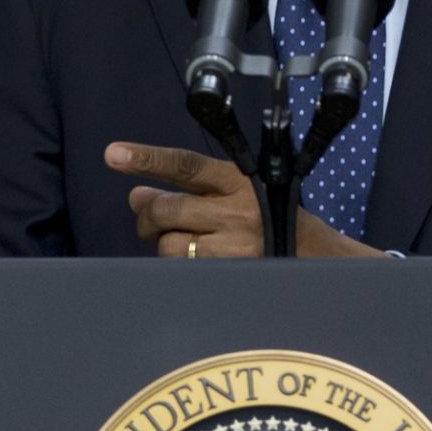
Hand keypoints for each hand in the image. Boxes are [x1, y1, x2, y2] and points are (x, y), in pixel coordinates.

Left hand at [104, 142, 389, 258]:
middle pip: (167, 208)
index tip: (113, 154)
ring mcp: (234, 247)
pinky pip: (183, 272)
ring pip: (170, 245)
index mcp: (238, 180)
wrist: (318, 260)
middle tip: (150, 219)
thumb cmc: (271, 219)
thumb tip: (137, 193)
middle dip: (148, 215)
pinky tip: (192, 262)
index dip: (147, 158)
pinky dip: (177, 266)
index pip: (184, 165)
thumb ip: (190, 190)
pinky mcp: (231, 276)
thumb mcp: (238, 192)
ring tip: (181, 242)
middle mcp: (236, 211)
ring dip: (163, 244)